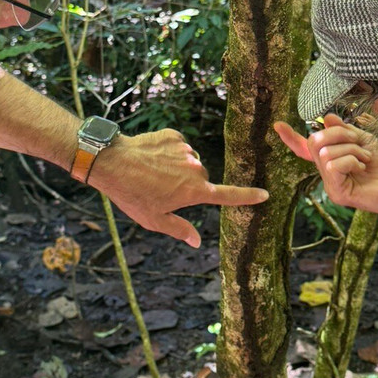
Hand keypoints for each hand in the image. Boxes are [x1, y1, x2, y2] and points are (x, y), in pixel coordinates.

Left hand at [88, 129, 268, 246]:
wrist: (112, 162)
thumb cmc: (132, 195)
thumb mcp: (154, 220)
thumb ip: (179, 229)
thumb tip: (197, 242)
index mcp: (195, 192)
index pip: (228, 195)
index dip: (247, 196)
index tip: (265, 194)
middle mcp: (196, 169)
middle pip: (201, 178)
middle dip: (188, 184)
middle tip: (162, 189)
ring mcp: (185, 150)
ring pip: (188, 161)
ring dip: (176, 167)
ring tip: (151, 172)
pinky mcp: (174, 135)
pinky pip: (177, 145)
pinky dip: (167, 151)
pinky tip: (150, 157)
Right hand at [274, 114, 377, 218]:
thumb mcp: (364, 140)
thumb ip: (345, 131)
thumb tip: (327, 118)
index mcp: (330, 159)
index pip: (305, 148)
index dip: (291, 137)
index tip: (278, 125)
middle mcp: (326, 172)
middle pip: (315, 142)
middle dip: (339, 134)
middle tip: (359, 143)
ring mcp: (330, 184)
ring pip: (326, 152)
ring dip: (351, 149)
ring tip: (365, 158)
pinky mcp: (337, 193)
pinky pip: (333, 165)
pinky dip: (351, 160)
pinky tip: (361, 166)